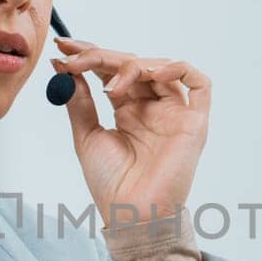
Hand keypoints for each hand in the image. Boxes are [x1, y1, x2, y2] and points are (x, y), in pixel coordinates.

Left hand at [50, 36, 210, 228]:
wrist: (131, 215)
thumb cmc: (111, 184)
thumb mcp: (87, 136)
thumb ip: (80, 101)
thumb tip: (62, 67)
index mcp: (129, 111)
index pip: (112, 71)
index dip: (90, 54)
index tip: (63, 45)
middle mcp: (153, 108)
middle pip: (132, 65)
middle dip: (102, 56)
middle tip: (76, 59)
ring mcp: (174, 113)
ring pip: (159, 68)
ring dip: (131, 65)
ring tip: (111, 83)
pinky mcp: (194, 122)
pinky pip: (199, 84)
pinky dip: (179, 68)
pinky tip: (153, 72)